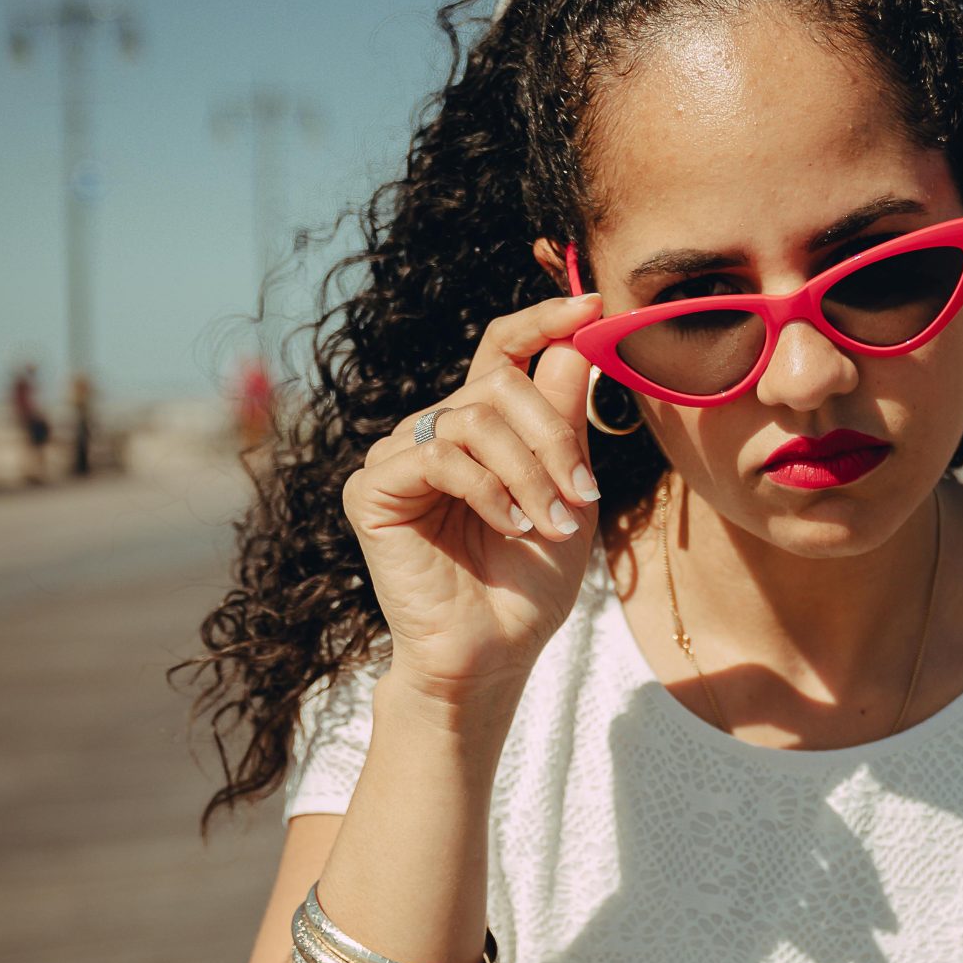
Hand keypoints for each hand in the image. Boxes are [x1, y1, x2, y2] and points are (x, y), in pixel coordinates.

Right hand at [344, 293, 607, 705]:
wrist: (492, 654)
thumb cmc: (527, 585)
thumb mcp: (565, 494)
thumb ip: (564, 422)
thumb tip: (575, 340)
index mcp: (477, 430)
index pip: (500, 352)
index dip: (541, 321)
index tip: (591, 308)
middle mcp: (432, 433)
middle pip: (498, 385)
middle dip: (551, 434)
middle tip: (582, 493)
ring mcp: (397, 459)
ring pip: (472, 420)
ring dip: (528, 473)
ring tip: (552, 525)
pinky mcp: (372, 490)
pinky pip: (439, 458)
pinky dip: (488, 491)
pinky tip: (512, 528)